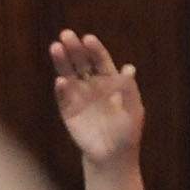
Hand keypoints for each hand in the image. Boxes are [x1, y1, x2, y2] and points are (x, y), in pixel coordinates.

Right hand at [48, 31, 143, 171]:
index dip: (94, 49)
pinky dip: (62, 89)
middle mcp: (92, 85)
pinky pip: (63, 97)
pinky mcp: (68, 111)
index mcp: (110, 81)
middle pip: (82, 63)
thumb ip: (129, 90)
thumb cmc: (128, 131)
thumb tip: (129, 68)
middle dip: (74, 49)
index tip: (88, 38)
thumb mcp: (133, 110)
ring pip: (68, 74)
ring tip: (55, 47)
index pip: (101, 60)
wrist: (113, 154)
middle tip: (66, 34)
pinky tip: (61, 80)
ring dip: (62, 61)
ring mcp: (79, 96)